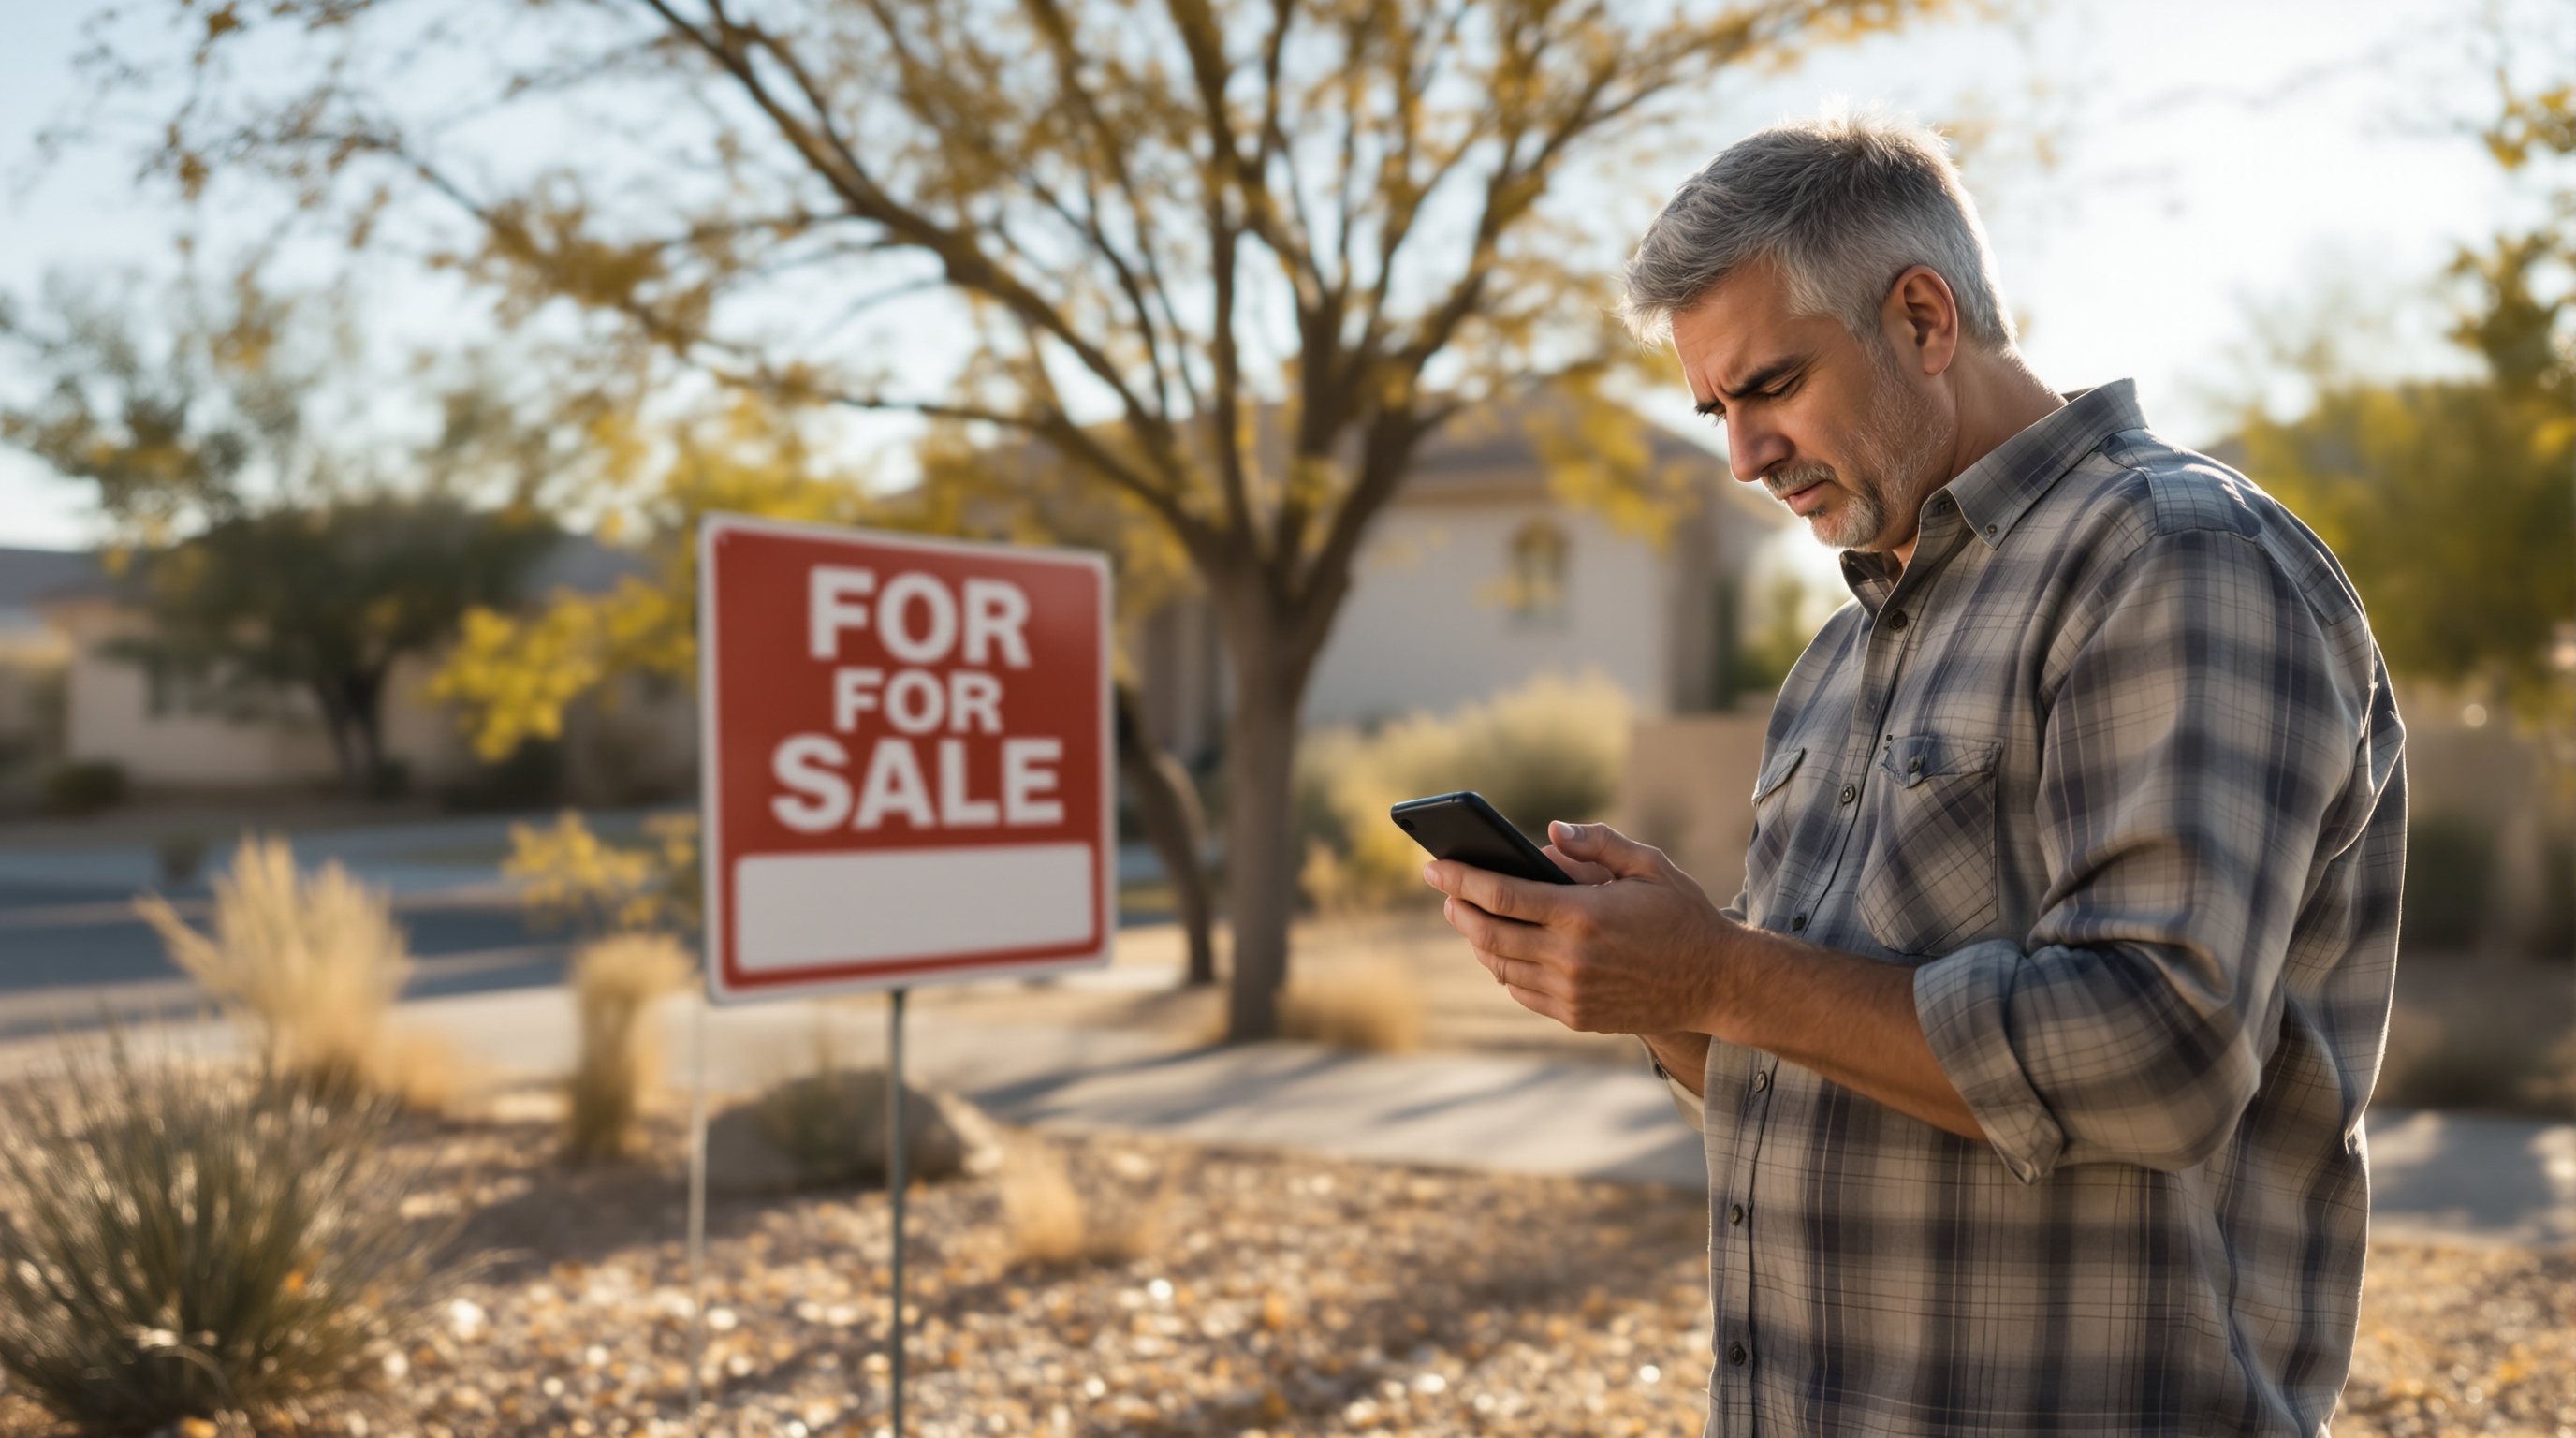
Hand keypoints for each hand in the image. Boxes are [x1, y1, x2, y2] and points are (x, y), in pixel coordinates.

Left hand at [1423, 820, 1734, 1035]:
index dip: (1460, 878)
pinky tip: (1503, 950)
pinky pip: (1522, 992)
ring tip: (1470, 917)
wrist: (1717, 983)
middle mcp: (1570, 958)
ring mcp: (1571, 992)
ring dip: (1477, 940)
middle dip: (1458, 908)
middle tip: (1445, 890)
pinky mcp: (1577, 1016)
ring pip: (1499, 966)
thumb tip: (1550, 832)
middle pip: (1488, 933)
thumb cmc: (1683, 915)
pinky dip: (1504, 968)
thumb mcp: (1650, 866)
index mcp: (1583, 914)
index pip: (1501, 894)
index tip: (1432, 865)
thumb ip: (1599, 843)